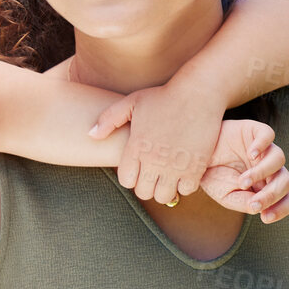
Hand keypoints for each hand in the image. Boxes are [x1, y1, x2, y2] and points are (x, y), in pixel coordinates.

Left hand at [90, 79, 224, 203]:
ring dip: (164, 188)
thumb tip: (91, 135)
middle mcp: (154, 160)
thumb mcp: (131, 102)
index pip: (126, 181)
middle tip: (152, 173)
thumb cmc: (163, 96)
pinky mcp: (196, 166)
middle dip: (146, 185)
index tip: (138, 167)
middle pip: (144, 192)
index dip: (130, 177)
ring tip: (167, 175)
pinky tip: (184, 172)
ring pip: (164, 196)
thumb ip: (108, 119)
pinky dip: (185, 185)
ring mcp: (176, 165)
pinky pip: (187, 190)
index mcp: (136, 147)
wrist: (198, 93)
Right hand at [199, 119, 288, 222]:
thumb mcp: (225, 196)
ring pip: (279, 159)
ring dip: (262, 173)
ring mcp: (263, 149)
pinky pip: (268, 135)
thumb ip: (243, 203)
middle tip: (253, 203)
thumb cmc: (212, 176)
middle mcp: (269, 168)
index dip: (282, 208)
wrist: (193, 156)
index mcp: (266, 185)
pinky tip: (250, 154)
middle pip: (285, 181)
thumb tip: (258, 208)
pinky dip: (262, 145)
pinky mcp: (254, 131)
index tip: (265, 217)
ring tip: (242, 181)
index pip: (287, 197)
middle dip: (271, 195)